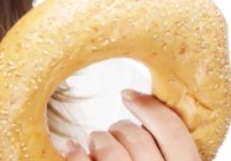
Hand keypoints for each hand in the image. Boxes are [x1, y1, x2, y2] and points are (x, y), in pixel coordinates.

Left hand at [64, 89, 200, 160]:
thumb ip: (164, 149)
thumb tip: (142, 109)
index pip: (174, 132)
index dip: (150, 107)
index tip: (128, 94)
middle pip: (138, 138)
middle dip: (121, 128)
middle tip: (113, 130)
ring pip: (110, 149)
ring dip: (98, 140)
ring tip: (95, 143)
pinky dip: (75, 152)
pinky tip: (72, 148)